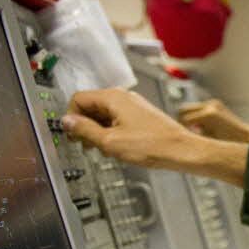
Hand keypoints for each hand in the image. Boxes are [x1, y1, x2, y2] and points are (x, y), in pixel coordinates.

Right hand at [63, 88, 247, 185]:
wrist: (182, 151)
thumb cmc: (152, 145)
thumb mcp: (110, 142)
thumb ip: (85, 130)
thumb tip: (67, 122)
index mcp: (113, 97)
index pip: (79, 99)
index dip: (71, 118)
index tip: (72, 135)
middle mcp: (123, 97)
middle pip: (91, 106)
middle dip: (85, 126)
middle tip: (86, 145)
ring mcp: (133, 105)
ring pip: (104, 114)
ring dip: (98, 131)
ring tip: (103, 149)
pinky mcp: (141, 116)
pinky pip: (117, 120)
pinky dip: (112, 132)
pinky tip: (117, 148)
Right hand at [178, 98, 248, 144]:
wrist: (247, 137)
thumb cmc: (229, 144)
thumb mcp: (208, 141)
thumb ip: (193, 135)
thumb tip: (180, 134)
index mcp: (207, 115)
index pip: (184, 119)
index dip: (180, 129)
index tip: (180, 137)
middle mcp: (210, 106)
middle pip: (184, 109)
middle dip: (181, 120)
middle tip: (184, 132)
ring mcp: (213, 103)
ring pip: (190, 108)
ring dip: (189, 118)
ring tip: (194, 131)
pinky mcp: (216, 103)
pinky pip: (199, 108)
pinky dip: (197, 116)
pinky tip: (201, 127)